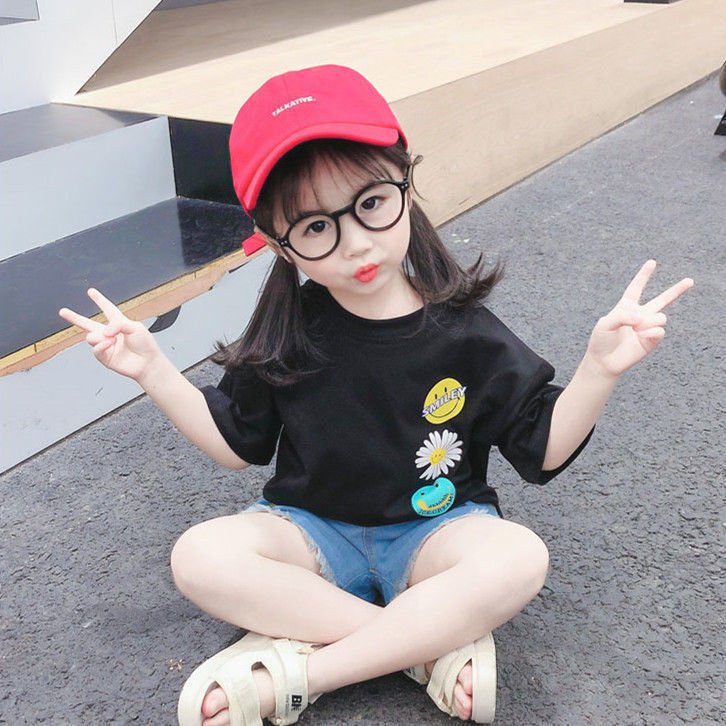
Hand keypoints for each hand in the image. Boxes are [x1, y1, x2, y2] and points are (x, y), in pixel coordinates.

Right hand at [58, 288, 161, 380]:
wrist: (147, 363)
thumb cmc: (145, 344)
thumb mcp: (135, 327)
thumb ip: (117, 324)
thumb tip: (102, 332)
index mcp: (119, 323)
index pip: (107, 309)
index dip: (99, 300)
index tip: (91, 291)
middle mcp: (110, 334)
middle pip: (88, 323)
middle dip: (74, 317)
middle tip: (62, 311)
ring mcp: (105, 345)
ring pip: (90, 336)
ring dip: (100, 336)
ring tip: (112, 339)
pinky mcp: (104, 356)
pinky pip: (95, 348)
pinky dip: (101, 345)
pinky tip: (110, 344)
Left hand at [585, 260, 692, 378]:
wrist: (604, 361)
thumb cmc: (601, 340)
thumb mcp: (605, 323)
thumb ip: (623, 316)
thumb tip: (643, 318)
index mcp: (625, 307)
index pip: (635, 288)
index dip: (643, 276)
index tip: (652, 262)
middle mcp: (639, 315)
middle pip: (662, 300)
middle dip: (676, 290)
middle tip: (690, 281)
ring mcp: (648, 328)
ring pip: (661, 317)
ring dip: (648, 322)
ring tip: (636, 330)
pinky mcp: (652, 340)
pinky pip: (660, 331)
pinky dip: (650, 332)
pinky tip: (641, 336)